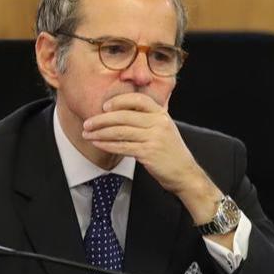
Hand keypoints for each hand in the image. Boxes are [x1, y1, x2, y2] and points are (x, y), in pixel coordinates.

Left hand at [82, 92, 233, 227]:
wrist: (185, 173)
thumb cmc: (172, 153)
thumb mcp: (164, 129)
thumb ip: (148, 119)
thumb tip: (120, 113)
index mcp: (162, 114)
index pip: (137, 99)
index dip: (118, 101)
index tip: (104, 107)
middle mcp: (158, 123)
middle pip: (124, 115)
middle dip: (101, 119)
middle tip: (88, 123)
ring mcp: (154, 137)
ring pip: (120, 131)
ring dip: (100, 132)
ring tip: (87, 134)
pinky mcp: (148, 152)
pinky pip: (122, 146)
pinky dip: (107, 145)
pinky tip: (98, 144)